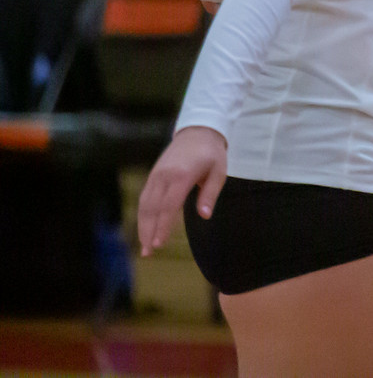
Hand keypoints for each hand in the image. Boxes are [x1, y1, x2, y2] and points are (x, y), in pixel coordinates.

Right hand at [137, 127, 227, 255]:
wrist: (198, 131)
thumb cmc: (212, 154)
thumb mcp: (219, 172)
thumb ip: (209, 194)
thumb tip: (204, 216)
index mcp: (182, 175)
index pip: (168, 206)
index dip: (162, 226)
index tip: (159, 244)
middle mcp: (164, 176)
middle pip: (152, 208)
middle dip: (148, 231)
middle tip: (148, 252)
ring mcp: (156, 175)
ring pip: (144, 204)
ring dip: (142, 226)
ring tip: (145, 247)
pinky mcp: (153, 175)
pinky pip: (144, 197)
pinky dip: (143, 215)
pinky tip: (144, 228)